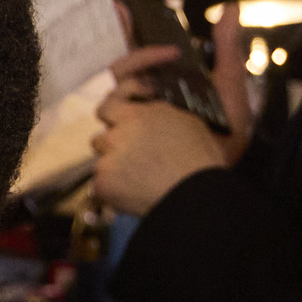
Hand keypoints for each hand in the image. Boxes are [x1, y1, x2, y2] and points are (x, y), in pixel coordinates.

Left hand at [93, 80, 230, 216]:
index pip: (108, 106)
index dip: (113, 110)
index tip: (123, 114)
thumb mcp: (187, 122)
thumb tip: (147, 112)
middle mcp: (117, 136)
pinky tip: (137, 194)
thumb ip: (158, 114)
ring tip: (142, 179)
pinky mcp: (103, 185)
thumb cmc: (200, 160)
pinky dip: (115, 191)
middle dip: (116, 147)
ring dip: (115, 169)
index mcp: (136, 117)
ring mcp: (107, 161)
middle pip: (102, 138)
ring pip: (102, 163)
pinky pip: (101, 186)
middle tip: (138, 158)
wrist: (196, 195)